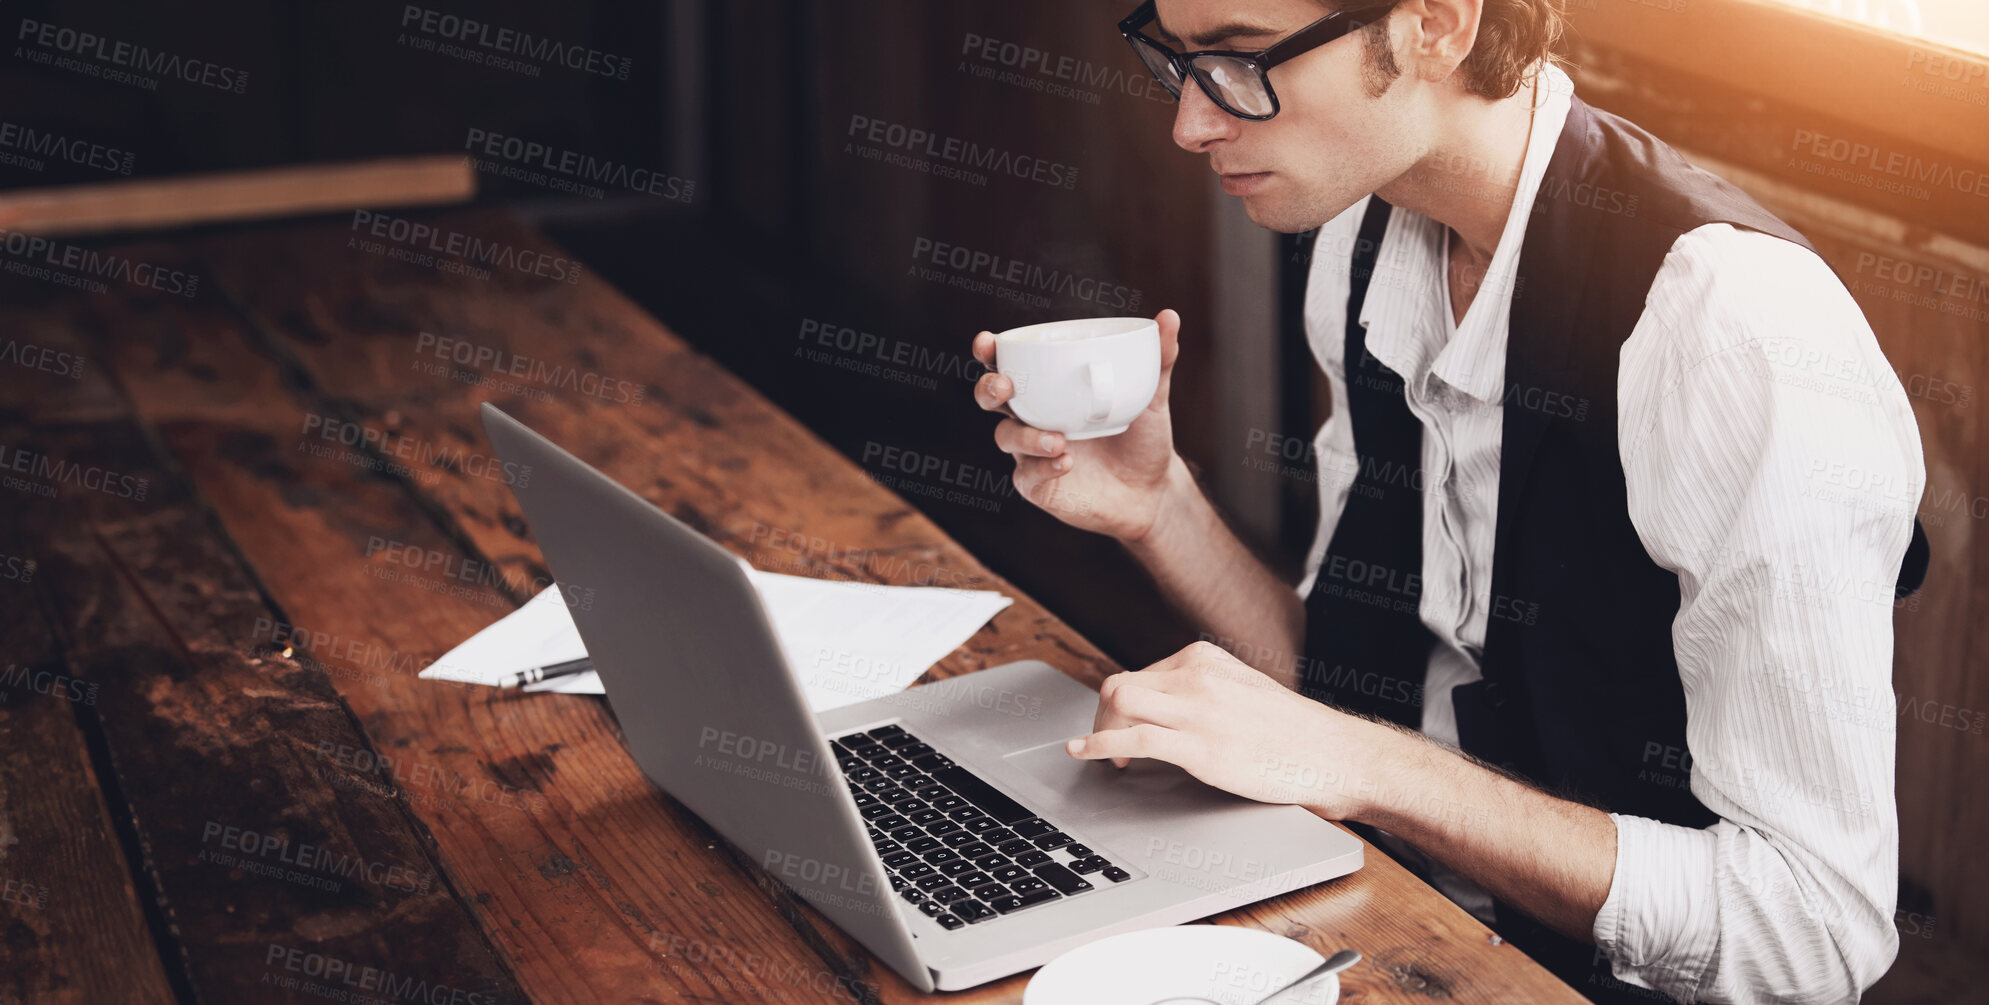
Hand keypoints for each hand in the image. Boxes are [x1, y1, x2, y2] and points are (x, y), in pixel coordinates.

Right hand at [971, 309, 1184, 542]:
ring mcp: (1031, 453)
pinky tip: (1066, 462)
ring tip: (1060, 438)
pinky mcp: (1037, 487)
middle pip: (990, 398)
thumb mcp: (1153, 396)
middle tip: (1006, 385)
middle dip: (989, 388)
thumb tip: (1170, 315)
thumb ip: (1159, 359)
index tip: (987, 341)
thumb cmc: (1144, 438)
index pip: (1009, 365)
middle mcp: (1032, 418)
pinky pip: (1027, 476)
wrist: (1152, 490)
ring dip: (1027, 435)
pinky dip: (1043, 467)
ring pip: (1006, 437)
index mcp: (1048, 389)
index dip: (989, 352)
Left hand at [1065, 642, 1396, 819]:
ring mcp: (1196, 710)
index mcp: (1204, 658)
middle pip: (1120, 684)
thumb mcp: (1242, 689)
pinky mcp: (1199, 747)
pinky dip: (1098, 746)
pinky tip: (1084, 754)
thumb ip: (1203, 689)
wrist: (1331, 753)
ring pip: (1119, 702)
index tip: (1120, 725)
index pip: (1140, 672)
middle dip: (1102, 716)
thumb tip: (1166, 705)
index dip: (1121, 704)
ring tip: (1101, 753)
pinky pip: (1132, 740)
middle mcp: (1196, 676)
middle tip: (1104, 741)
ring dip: (1099, 729)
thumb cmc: (1292, 730)